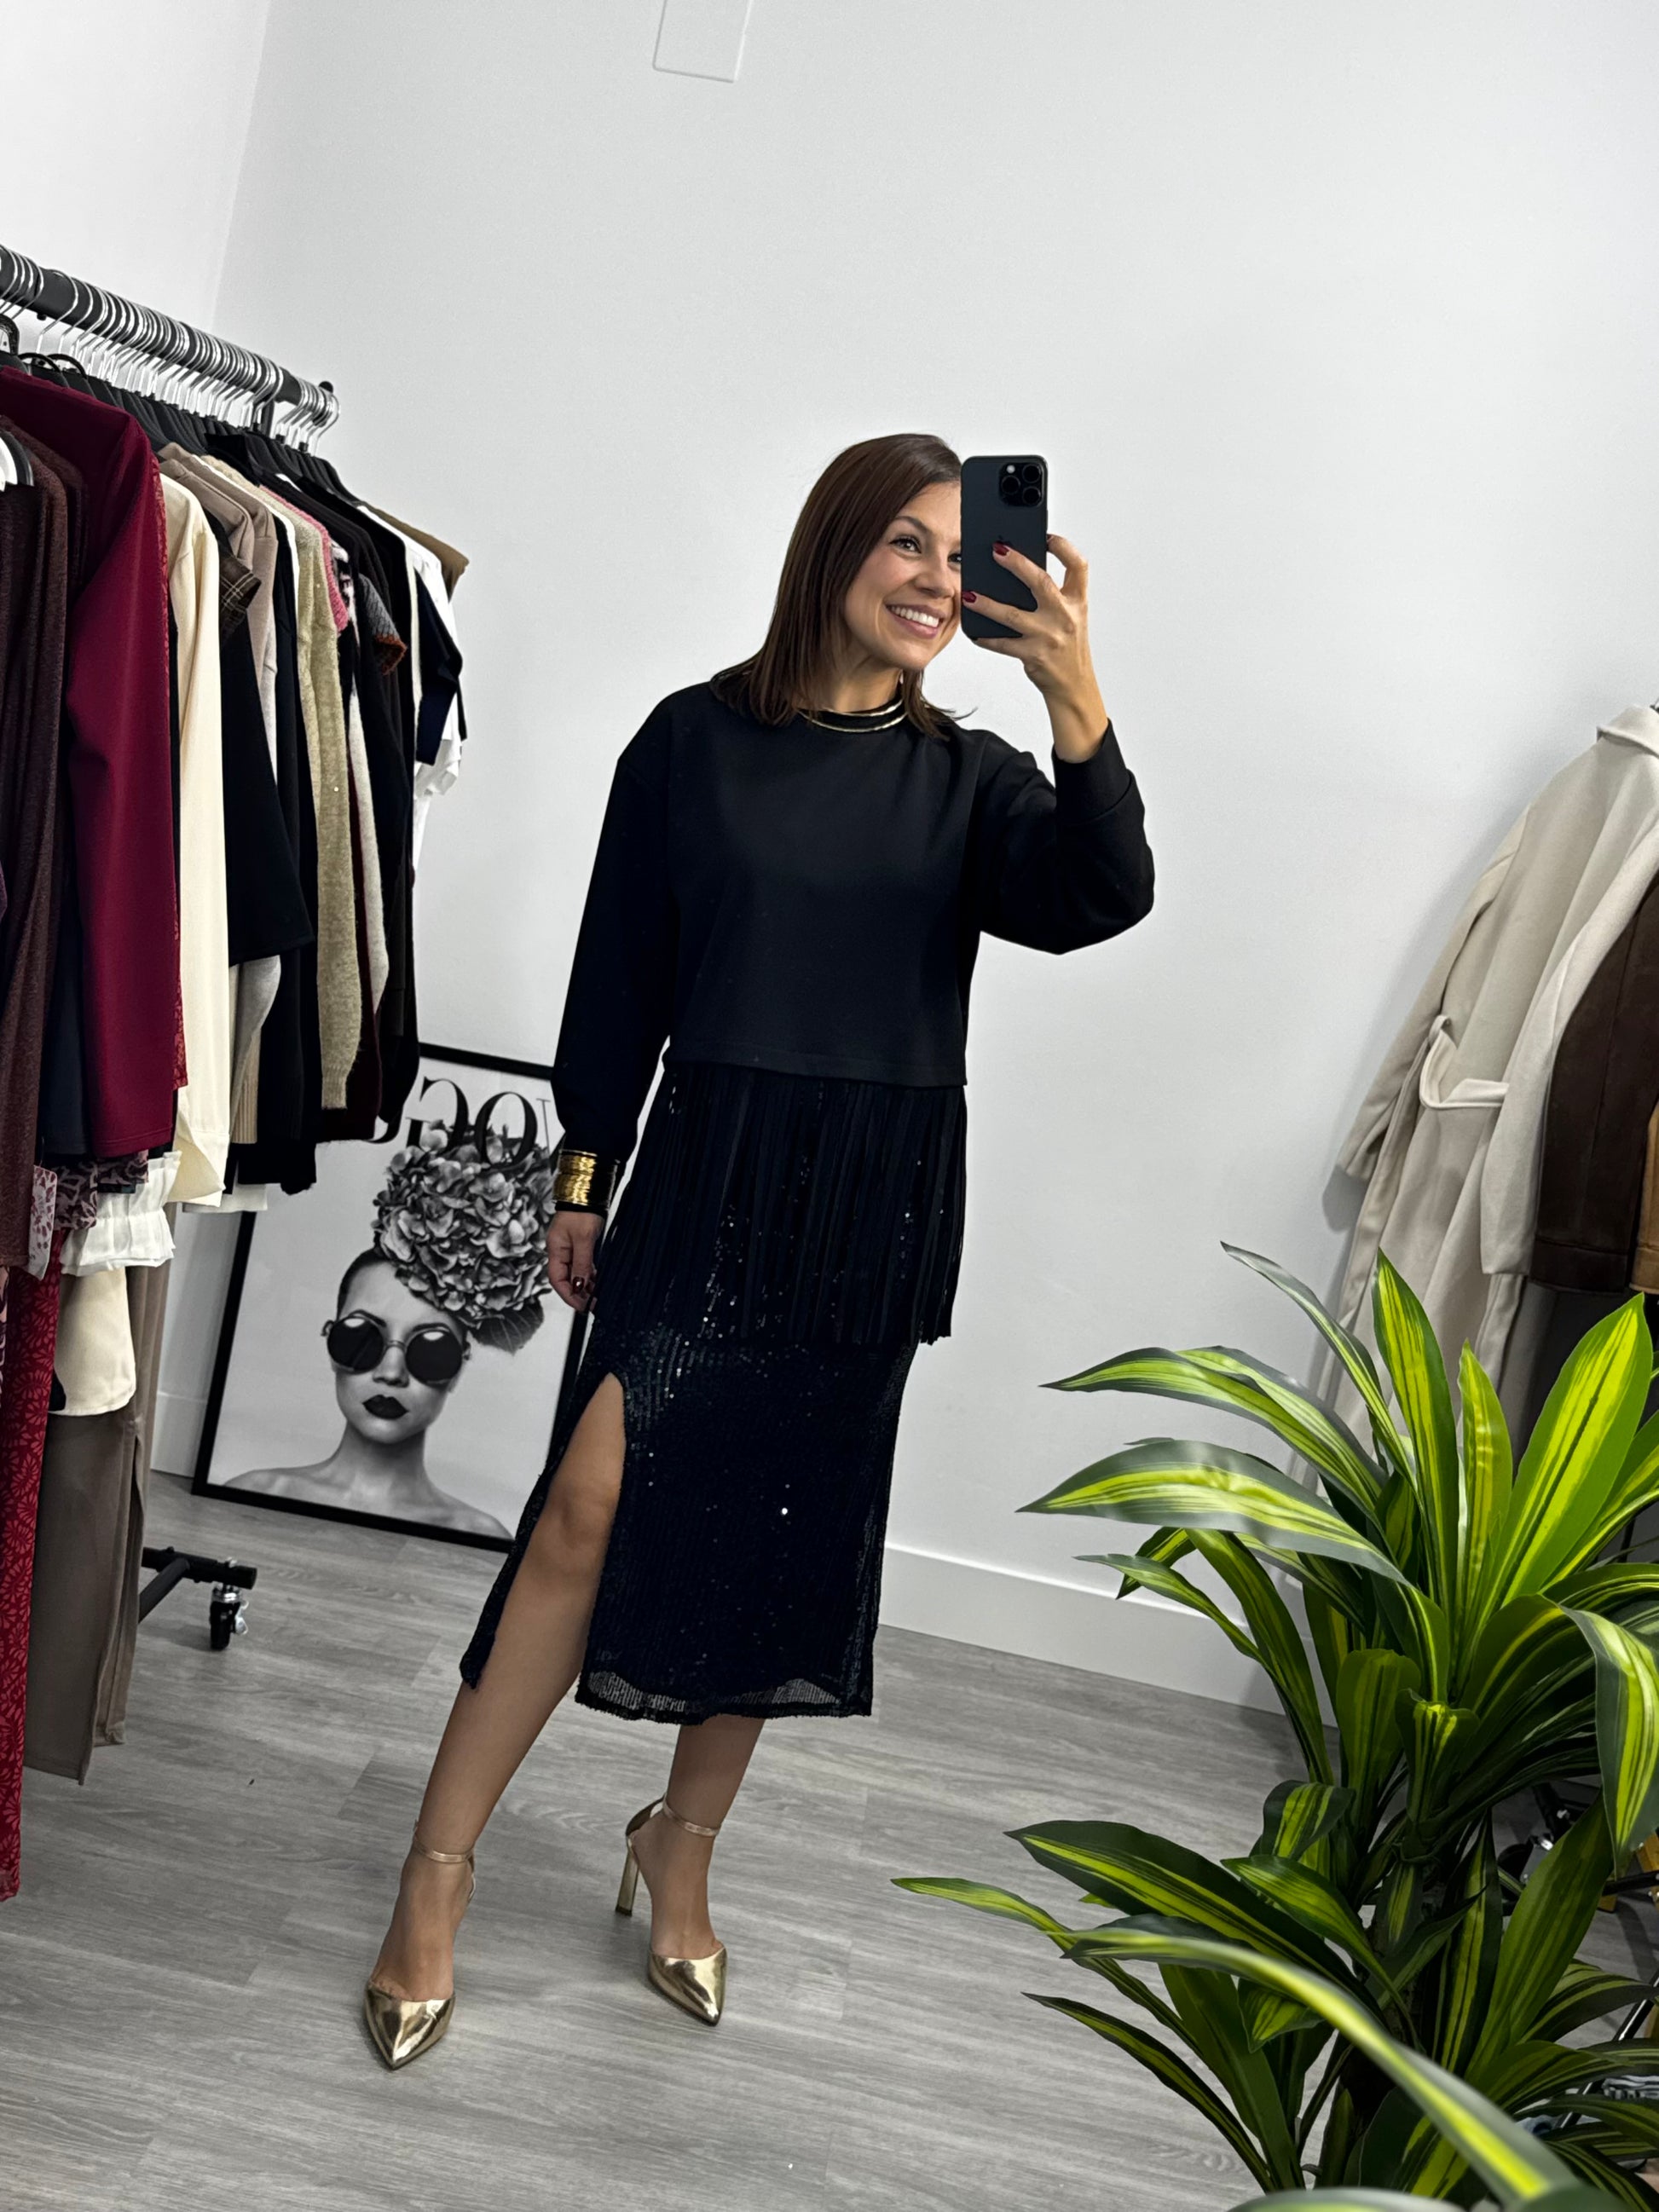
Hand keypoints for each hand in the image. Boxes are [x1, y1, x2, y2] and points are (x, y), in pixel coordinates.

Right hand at [547, 1211, 601, 1311]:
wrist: (588, 1193)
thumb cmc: (583, 1211)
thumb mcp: (583, 1239)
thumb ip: (582, 1264)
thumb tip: (579, 1286)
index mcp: (555, 1250)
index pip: (557, 1279)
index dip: (568, 1295)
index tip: (581, 1307)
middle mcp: (560, 1251)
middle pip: (565, 1279)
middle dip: (577, 1294)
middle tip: (592, 1306)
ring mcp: (569, 1248)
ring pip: (575, 1273)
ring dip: (585, 1286)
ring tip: (597, 1298)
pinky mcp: (579, 1245)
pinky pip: (582, 1265)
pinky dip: (589, 1276)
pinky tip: (598, 1283)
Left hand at [963, 533, 1108, 761]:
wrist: (1074, 685)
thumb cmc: (1067, 647)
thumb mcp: (1069, 617)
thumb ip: (1051, 597)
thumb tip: (1014, 573)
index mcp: (1078, 602)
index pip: (1078, 566)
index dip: (1064, 548)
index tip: (1046, 537)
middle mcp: (1066, 617)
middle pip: (1041, 583)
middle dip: (1017, 564)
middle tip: (996, 550)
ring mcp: (1050, 637)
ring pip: (1013, 615)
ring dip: (988, 604)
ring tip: (969, 594)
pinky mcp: (1034, 656)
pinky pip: (1003, 644)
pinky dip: (987, 638)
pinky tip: (974, 631)